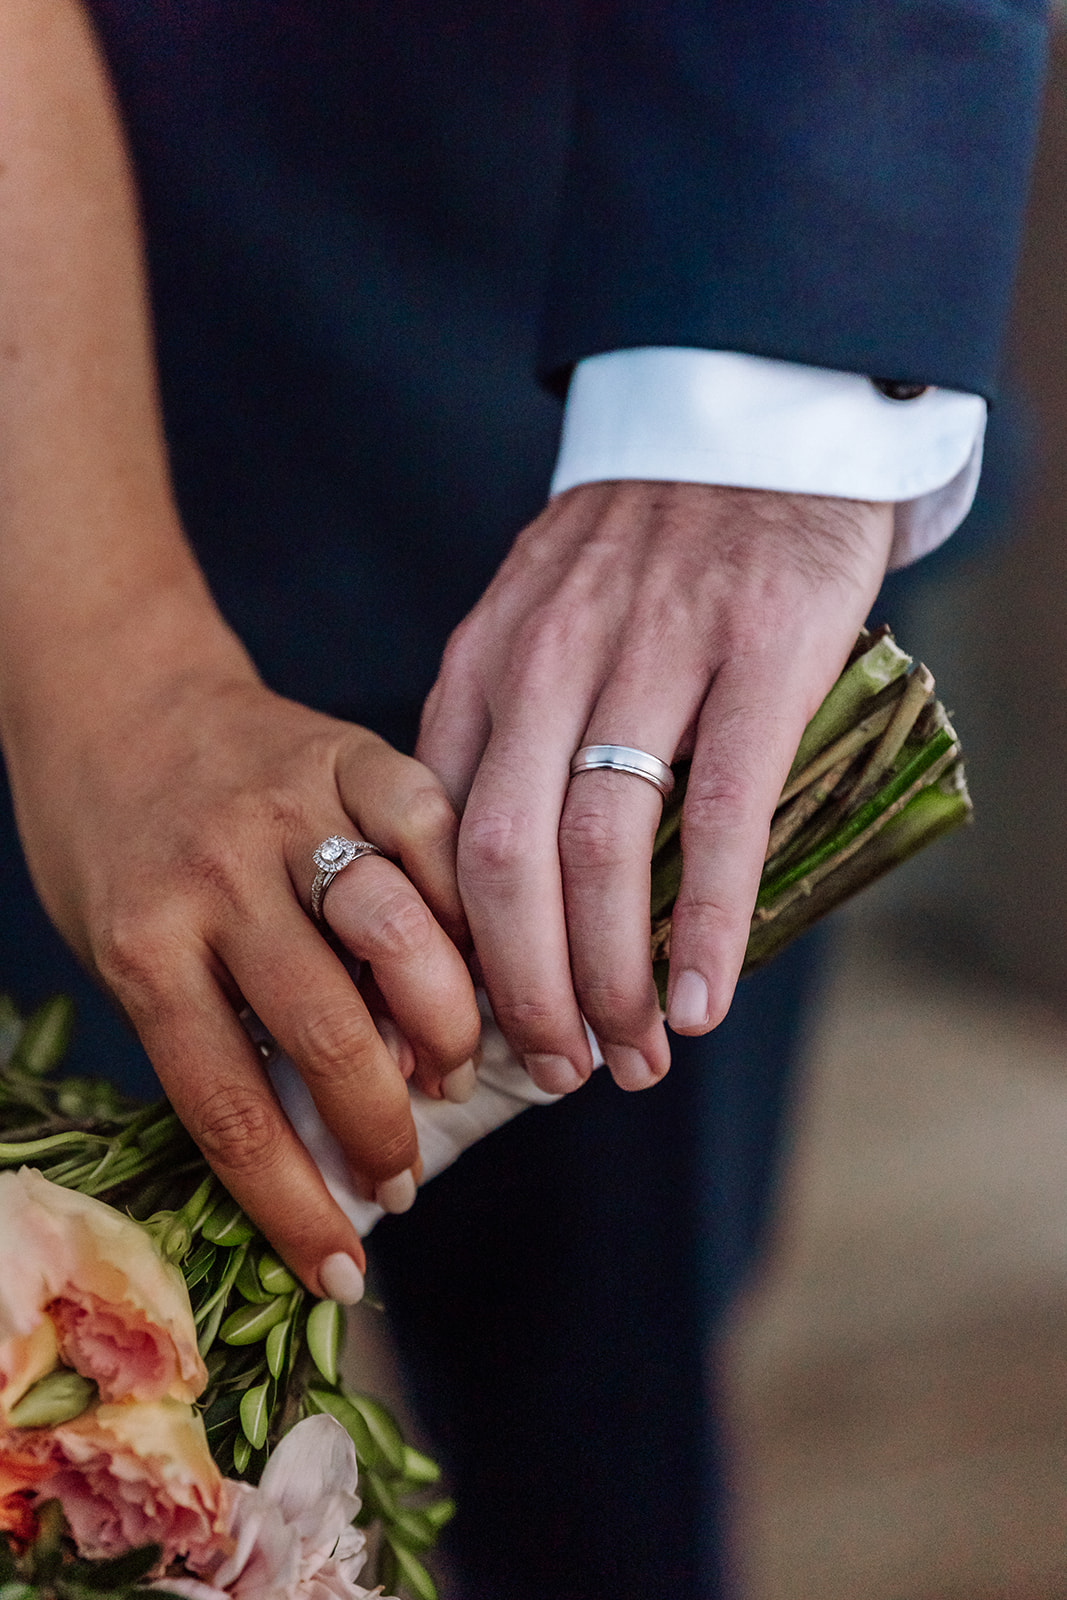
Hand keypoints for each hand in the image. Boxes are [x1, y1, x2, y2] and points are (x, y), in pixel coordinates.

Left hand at [6, 626, 480, 1297]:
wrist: (119, 693)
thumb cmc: (115, 844)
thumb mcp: (125, 948)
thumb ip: (215, 1026)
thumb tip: (324, 1139)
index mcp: (143, 942)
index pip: (228, 1105)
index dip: (295, 1205)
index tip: (344, 1272)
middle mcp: (218, 877)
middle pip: (329, 1031)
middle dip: (385, 1126)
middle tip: (406, 1168)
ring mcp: (292, 810)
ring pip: (400, 934)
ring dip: (448, 1024)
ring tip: (457, 1063)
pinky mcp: (353, 753)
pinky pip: (438, 836)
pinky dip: (474, 908)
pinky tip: (487, 955)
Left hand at [418, 481, 893, 1092]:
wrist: (746, 425)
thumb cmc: (640, 554)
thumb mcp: (536, 624)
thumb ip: (506, 733)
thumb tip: (497, 885)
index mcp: (486, 659)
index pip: (441, 830)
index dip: (448, 947)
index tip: (467, 1026)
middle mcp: (551, 656)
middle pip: (505, 857)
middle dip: (520, 988)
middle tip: (553, 1069)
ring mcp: (654, 647)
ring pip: (603, 843)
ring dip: (611, 974)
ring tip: (633, 1055)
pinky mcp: (759, 645)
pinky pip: (724, 806)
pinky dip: (709, 917)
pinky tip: (703, 994)